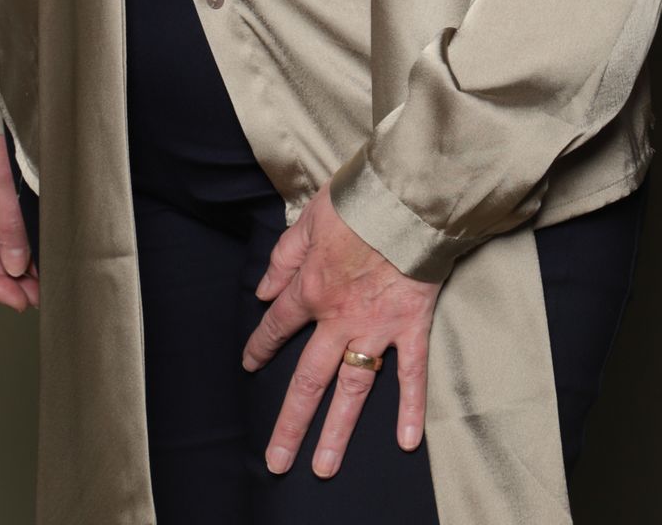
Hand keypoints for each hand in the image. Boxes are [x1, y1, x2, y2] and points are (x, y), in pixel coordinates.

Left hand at [241, 177, 440, 477]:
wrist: (408, 195)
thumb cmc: (358, 199)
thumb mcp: (309, 218)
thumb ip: (284, 257)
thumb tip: (262, 290)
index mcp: (311, 289)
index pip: (278, 325)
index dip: (260, 345)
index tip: (250, 363)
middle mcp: (338, 319)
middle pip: (308, 380)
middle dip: (290, 423)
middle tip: (276, 461)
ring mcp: (376, 328)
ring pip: (352, 389)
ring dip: (336, 431)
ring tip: (324, 467)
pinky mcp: (411, 325)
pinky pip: (411, 373)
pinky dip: (410, 406)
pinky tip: (406, 441)